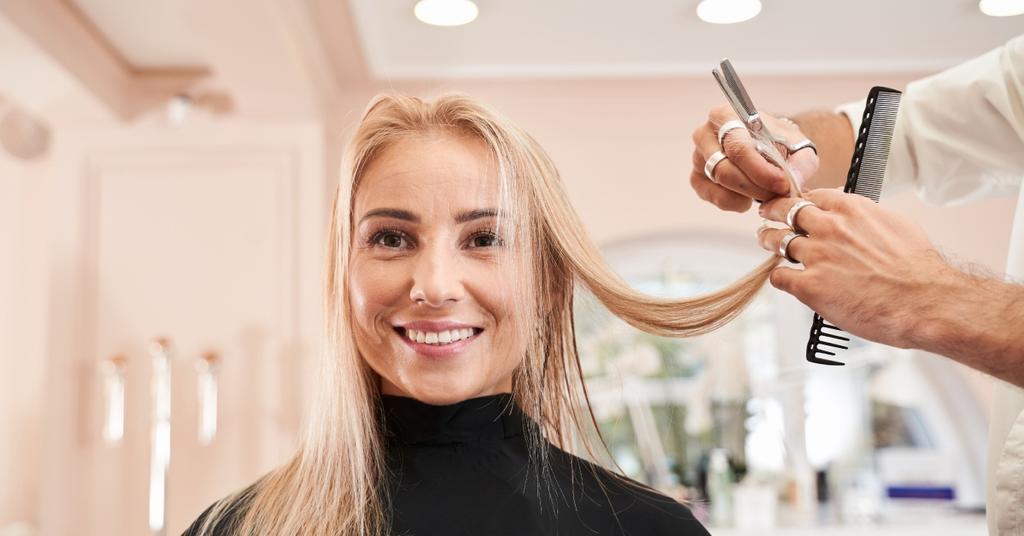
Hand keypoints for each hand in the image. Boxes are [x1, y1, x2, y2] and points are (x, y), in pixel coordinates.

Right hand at [690, 104, 819, 211]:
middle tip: (777, 193)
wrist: (770, 146)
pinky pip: (711, 196)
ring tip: (766, 193)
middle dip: (754, 187)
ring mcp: (698, 157)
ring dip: (746, 195)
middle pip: (724, 169)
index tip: (782, 184)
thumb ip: (802, 163)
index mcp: (726, 116)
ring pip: (718, 184)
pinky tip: (748, 199)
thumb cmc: (780, 143)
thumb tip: (792, 182)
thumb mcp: (799, 146)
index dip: (760, 171)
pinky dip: (732, 202)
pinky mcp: (696, 177)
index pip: (737, 147)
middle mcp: (705, 134)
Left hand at [756, 189, 955, 349]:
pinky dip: (780, 278)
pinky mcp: (809, 285)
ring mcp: (816, 256)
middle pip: (786, 211)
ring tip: (766, 241)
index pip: (812, 195)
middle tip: (767, 215)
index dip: (800, 200)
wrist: (924, 301)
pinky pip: (779, 277)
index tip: (794, 204)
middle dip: (773, 211)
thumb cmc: (917, 269)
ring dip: (769, 240)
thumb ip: (868, 217)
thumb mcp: (896, 224)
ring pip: (776, 240)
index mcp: (851, 209)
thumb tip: (859, 216)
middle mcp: (829, 228)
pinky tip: (786, 279)